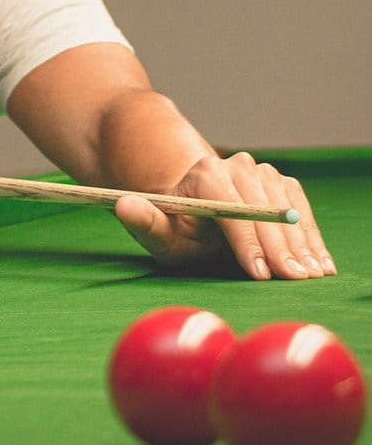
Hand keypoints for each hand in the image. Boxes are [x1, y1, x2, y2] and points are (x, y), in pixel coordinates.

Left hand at [113, 152, 334, 279]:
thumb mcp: (158, 234)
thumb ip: (143, 222)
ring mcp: (262, 172)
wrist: (196, 214)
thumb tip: (123, 204)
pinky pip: (301, 209)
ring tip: (312, 275)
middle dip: (279, 247)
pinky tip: (320, 262)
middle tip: (294, 279)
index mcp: (205, 174)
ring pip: (287, 209)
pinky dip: (311, 235)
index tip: (259, 273)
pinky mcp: (281, 183)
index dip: (247, 243)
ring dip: (302, 243)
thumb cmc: (176, 230)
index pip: (231, 209)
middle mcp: (236, 165)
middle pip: (263, 209)